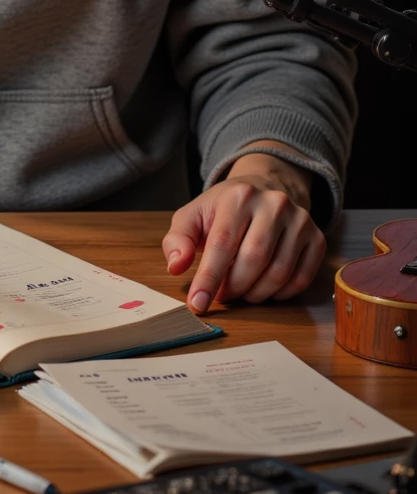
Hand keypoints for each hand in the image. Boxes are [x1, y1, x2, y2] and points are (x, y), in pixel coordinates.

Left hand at [162, 152, 324, 313]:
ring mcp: (299, 219)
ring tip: (242, 291)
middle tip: (223, 295)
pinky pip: (301, 278)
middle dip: (234, 287)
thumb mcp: (193, 217)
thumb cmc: (223, 210)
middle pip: (254, 259)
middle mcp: (273, 203)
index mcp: (238, 196)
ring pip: (279, 272)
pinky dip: (281, 293)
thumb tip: (176, 266)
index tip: (198, 304)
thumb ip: (178, 240)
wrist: (262, 189)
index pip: (222, 243)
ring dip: (256, 293)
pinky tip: (265, 287)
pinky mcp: (316, 236)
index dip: (209, 278)